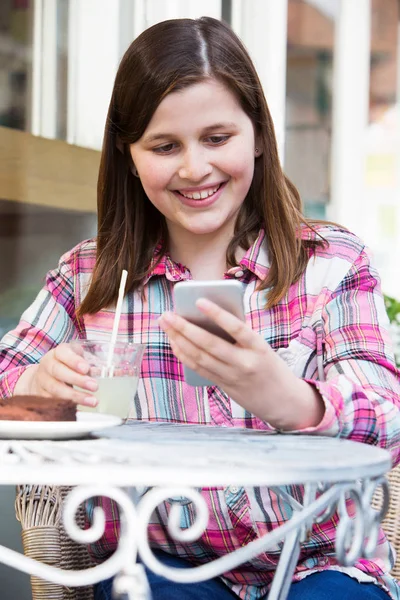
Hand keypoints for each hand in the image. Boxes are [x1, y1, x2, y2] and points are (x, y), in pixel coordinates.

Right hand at [14, 343, 97, 406]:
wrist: (44, 376)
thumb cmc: (66, 365)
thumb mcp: (76, 358)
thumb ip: (87, 363)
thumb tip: (103, 372)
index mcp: (58, 353)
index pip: (63, 353)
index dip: (74, 361)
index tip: (86, 368)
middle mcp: (48, 365)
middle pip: (58, 371)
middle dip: (77, 380)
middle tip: (94, 386)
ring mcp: (43, 380)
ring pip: (56, 388)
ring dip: (76, 396)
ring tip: (92, 400)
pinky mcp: (42, 394)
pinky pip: (54, 400)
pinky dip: (69, 403)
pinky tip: (82, 405)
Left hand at [159, 298, 323, 429]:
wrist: (284, 402)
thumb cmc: (271, 366)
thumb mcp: (263, 348)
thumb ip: (240, 337)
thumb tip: (208, 319)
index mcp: (259, 348)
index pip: (236, 327)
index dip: (217, 314)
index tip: (199, 301)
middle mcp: (245, 363)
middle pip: (209, 344)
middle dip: (184, 328)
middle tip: (167, 314)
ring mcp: (233, 377)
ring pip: (199, 357)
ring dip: (179, 340)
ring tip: (166, 325)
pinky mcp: (224, 386)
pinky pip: (200, 369)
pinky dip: (185, 355)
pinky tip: (175, 344)